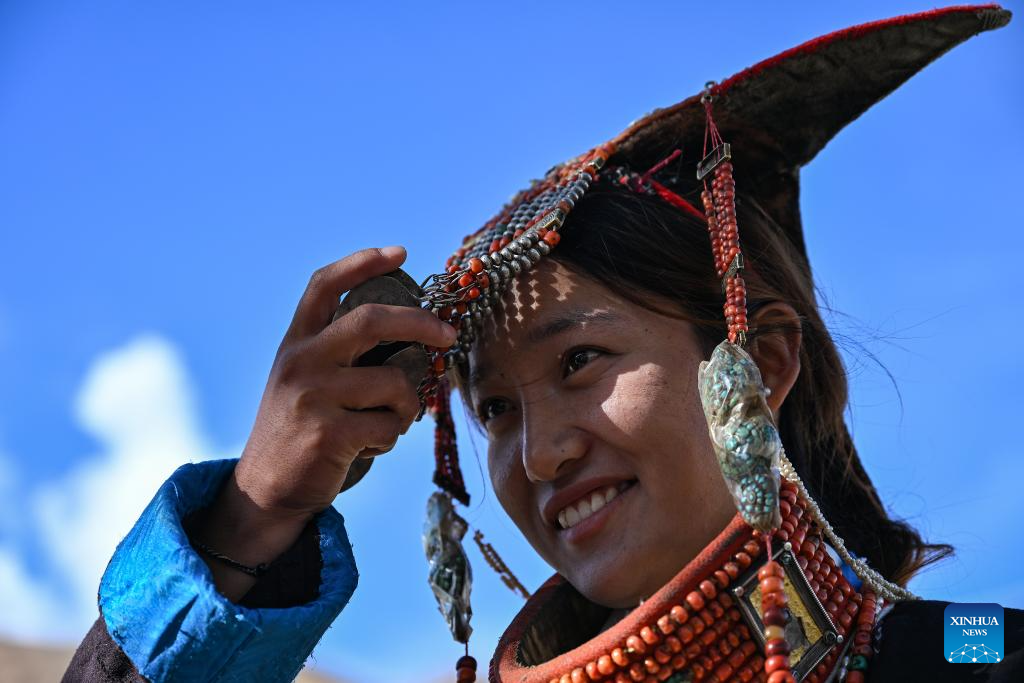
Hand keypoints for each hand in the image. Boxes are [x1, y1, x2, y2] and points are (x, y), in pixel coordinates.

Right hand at [192, 246, 455, 598]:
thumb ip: (340, 353)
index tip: (400, 253)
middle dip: (421, 323)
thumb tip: (413, 334)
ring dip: (407, 407)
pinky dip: (392, 438)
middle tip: (448, 335)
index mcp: (297, 342)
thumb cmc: (301, 429)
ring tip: (389, 422)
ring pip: (394, 384)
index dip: (363, 262)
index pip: (324, 285)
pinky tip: (369, 446)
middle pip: (371, 320)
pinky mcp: (327, 433)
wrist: (264, 489)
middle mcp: (301, 361)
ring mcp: (312, 396)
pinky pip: (390, 426)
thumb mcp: (305, 379)